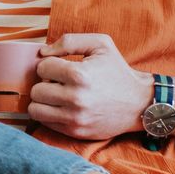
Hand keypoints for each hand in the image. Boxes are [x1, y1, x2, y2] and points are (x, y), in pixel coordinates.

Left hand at [28, 33, 152, 139]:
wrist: (139, 103)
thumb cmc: (118, 71)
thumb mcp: (100, 44)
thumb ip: (69, 41)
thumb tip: (42, 53)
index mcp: (80, 75)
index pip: (42, 68)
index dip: (50, 65)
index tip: (61, 67)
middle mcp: (76, 99)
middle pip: (36, 90)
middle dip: (44, 83)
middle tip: (58, 82)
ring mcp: (75, 118)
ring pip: (35, 110)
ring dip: (42, 101)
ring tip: (56, 95)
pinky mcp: (76, 132)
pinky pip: (46, 123)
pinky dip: (50, 114)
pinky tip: (63, 107)